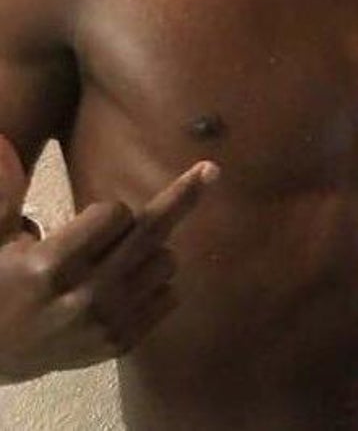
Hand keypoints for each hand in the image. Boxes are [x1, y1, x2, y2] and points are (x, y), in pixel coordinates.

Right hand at [0, 150, 218, 382]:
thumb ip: (5, 193)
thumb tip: (2, 141)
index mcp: (51, 265)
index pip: (115, 214)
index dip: (109, 211)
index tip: (94, 219)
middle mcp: (85, 294)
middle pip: (152, 233)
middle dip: (182, 196)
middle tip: (211, 170)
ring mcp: (108, 321)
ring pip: (166, 261)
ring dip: (153, 250)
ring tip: (118, 260)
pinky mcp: (122, 342)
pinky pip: (170, 296)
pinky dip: (158, 284)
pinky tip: (129, 286)